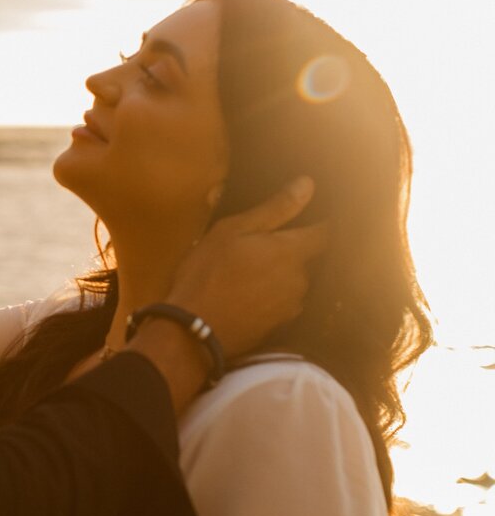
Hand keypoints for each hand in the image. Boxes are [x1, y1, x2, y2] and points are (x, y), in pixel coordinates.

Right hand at [127, 178, 325, 410]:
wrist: (192, 330)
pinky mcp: (278, 327)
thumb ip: (275, 209)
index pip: (324, 233)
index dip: (320, 223)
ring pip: (293, 282)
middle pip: (307, 259)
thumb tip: (309, 185)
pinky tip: (247, 295)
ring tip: (250, 273)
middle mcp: (299, 280)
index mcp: (291, 252)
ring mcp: (290, 307)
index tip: (310, 217)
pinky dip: (270, 296)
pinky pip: (281, 303)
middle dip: (291, 251)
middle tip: (261, 246)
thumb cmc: (208, 273)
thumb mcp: (234, 230)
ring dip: (279, 276)